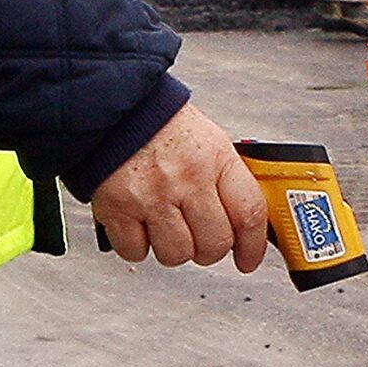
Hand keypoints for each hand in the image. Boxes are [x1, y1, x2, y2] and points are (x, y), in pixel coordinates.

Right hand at [89, 103, 268, 272]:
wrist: (115, 108)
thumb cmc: (161, 124)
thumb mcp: (209, 140)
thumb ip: (226, 179)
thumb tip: (244, 218)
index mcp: (216, 158)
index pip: (249, 214)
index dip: (252, 245)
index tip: (248, 258)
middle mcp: (187, 179)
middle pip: (214, 244)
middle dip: (209, 249)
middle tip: (200, 238)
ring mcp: (153, 197)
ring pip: (177, 254)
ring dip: (173, 248)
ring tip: (166, 226)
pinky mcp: (119, 209)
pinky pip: (136, 252)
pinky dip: (138, 246)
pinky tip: (140, 224)